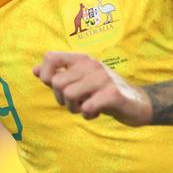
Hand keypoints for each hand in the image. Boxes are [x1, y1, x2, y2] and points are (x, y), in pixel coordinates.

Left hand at [32, 51, 152, 125]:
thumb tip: (35, 70)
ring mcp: (103, 78)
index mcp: (82, 59)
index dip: (46, 74)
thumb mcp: (81, 80)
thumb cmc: (104, 91)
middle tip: (77, 102)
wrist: (137, 102)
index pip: (50, 57)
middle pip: (57, 82)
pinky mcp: (112, 93)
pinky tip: (96, 112)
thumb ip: (60, 74)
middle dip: (62, 98)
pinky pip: (86, 107)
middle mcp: (91, 64)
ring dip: (75, 108)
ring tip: (87, 106)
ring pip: (69, 95)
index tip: (57, 87)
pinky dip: (88, 114)